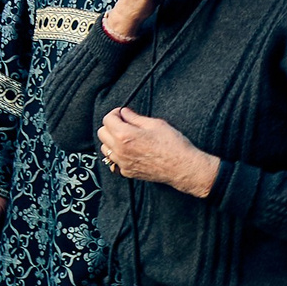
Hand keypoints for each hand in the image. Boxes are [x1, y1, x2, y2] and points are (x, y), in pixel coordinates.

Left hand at [98, 106, 222, 197]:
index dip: (115, 113)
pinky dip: (117, 155)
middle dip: (111, 126)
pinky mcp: (127, 172)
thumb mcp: (156, 124)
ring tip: (127, 138)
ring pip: (105, 148)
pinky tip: (130, 151)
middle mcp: (119, 150)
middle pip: (102, 133)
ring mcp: (122, 163)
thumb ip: (135, 117)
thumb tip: (123, 112)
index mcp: (125, 136)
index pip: (107, 120)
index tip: (122, 113)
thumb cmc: (173, 145)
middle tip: (124, 124)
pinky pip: (114, 161)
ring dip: (112, 141)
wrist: (184, 168)